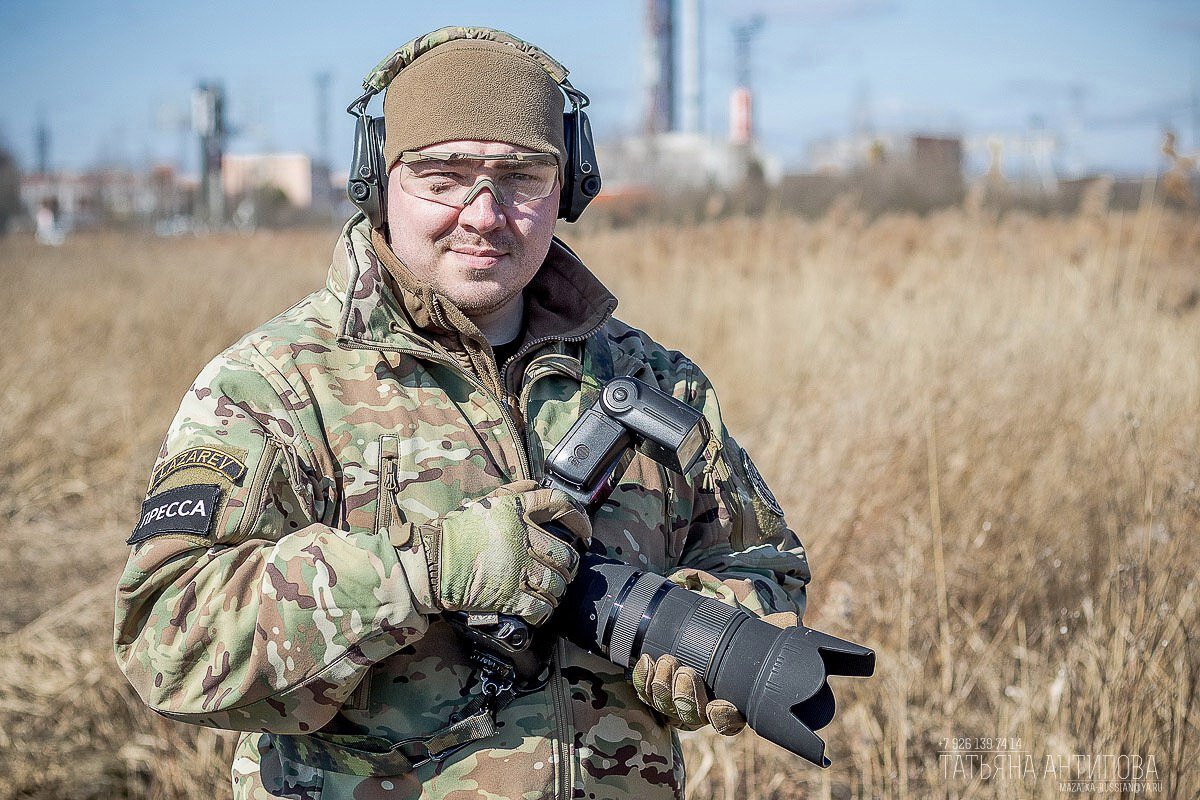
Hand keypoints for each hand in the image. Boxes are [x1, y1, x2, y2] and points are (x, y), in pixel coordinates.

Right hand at [421, 480, 590, 624]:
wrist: (430, 562)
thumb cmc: (453, 533)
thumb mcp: (483, 503)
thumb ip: (513, 493)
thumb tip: (536, 485)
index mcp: (516, 510)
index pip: (559, 504)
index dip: (579, 518)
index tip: (585, 532)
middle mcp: (522, 537)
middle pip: (565, 553)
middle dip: (569, 567)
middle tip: (564, 572)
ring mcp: (517, 567)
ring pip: (556, 582)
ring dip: (556, 591)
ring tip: (550, 593)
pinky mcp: (510, 594)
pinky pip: (540, 607)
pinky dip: (543, 612)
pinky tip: (538, 611)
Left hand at [631, 609, 798, 732]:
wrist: (702, 624)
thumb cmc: (734, 635)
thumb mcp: (756, 630)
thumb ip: (776, 628)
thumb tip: (791, 621)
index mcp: (731, 702)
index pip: (728, 723)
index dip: (723, 718)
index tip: (718, 705)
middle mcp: (702, 707)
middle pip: (690, 716)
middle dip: (685, 696)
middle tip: (685, 670)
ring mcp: (677, 700)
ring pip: (665, 706)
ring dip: (663, 685)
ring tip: (666, 660)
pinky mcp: (655, 688)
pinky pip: (645, 692)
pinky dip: (644, 678)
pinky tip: (647, 659)